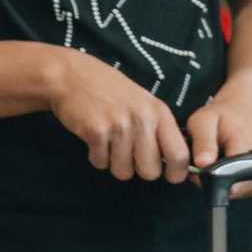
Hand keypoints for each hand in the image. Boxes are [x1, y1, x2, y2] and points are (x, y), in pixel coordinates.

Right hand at [48, 49, 190, 182]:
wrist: (71, 75)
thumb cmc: (109, 91)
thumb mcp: (143, 102)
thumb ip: (159, 129)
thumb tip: (176, 165)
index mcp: (159, 112)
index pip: (179, 156)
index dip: (176, 174)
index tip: (168, 176)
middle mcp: (142, 119)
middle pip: (150, 172)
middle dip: (137, 169)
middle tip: (127, 154)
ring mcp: (119, 125)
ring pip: (123, 172)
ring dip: (113, 162)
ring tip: (108, 141)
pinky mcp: (95, 132)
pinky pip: (100, 163)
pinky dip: (95, 156)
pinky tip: (93, 137)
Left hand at [185, 88, 251, 199]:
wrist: (244, 117)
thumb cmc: (222, 118)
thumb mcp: (203, 120)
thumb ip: (202, 142)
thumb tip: (202, 165)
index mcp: (246, 140)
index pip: (231, 170)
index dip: (211, 177)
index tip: (199, 171)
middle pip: (233, 186)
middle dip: (212, 180)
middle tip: (205, 162)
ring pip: (235, 193)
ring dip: (220, 183)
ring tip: (217, 163)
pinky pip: (240, 194)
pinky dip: (229, 185)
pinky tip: (226, 170)